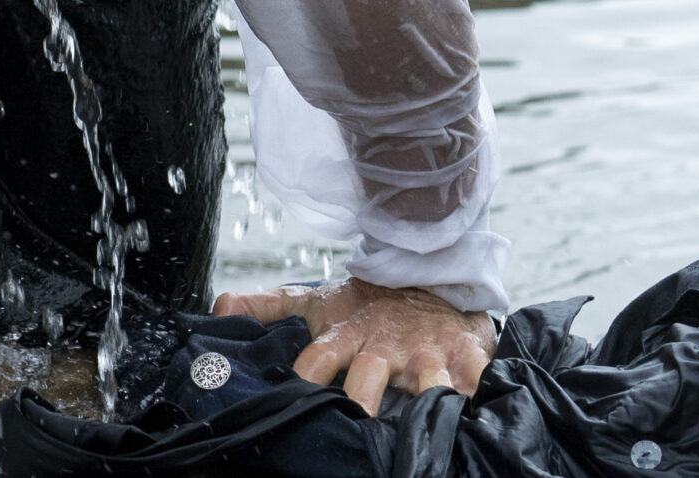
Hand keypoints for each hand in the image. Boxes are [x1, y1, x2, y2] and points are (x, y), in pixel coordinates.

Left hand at [212, 279, 494, 413]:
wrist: (429, 276)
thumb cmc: (369, 302)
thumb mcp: (317, 301)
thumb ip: (268, 307)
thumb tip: (220, 307)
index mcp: (346, 336)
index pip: (317, 358)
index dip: (307, 374)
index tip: (297, 394)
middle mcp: (383, 348)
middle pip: (368, 379)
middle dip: (363, 399)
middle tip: (359, 420)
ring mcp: (425, 354)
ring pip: (426, 384)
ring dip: (426, 399)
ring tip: (424, 423)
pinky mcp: (465, 357)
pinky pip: (477, 380)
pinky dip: (479, 394)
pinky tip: (477, 410)